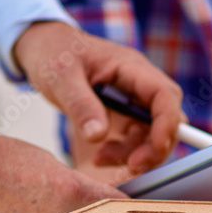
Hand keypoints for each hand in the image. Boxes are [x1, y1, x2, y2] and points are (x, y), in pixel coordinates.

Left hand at [13, 21, 184, 176]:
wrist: (44, 48)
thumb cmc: (53, 53)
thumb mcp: (61, 77)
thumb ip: (80, 105)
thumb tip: (98, 136)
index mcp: (131, 67)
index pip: (165, 95)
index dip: (167, 123)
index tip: (155, 149)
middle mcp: (140, 84)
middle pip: (167, 119)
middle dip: (155, 146)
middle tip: (131, 165)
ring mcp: (134, 100)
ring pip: (152, 134)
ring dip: (134, 153)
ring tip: (100, 159)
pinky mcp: (125, 114)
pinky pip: (136, 139)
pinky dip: (123, 153)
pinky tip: (100, 156)